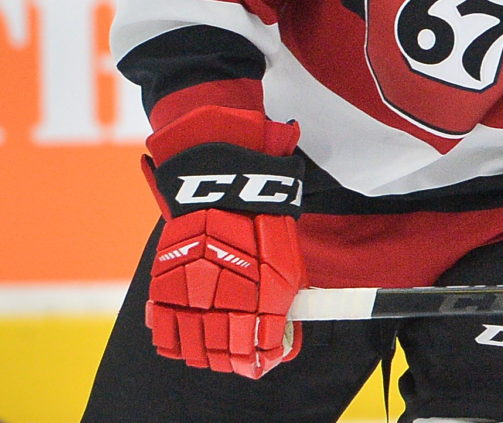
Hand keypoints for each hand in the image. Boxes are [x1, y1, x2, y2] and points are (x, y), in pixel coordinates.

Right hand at [147, 208, 303, 377]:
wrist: (228, 193)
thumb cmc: (263, 229)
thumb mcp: (287, 269)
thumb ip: (281, 309)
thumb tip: (277, 342)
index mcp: (261, 306)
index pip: (255, 356)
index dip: (258, 362)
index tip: (259, 359)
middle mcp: (224, 309)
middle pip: (222, 358)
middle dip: (231, 359)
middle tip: (235, 352)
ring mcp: (191, 302)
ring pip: (193, 351)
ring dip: (203, 353)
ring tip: (211, 343)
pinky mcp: (164, 291)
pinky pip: (163, 333)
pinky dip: (173, 340)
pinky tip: (185, 333)